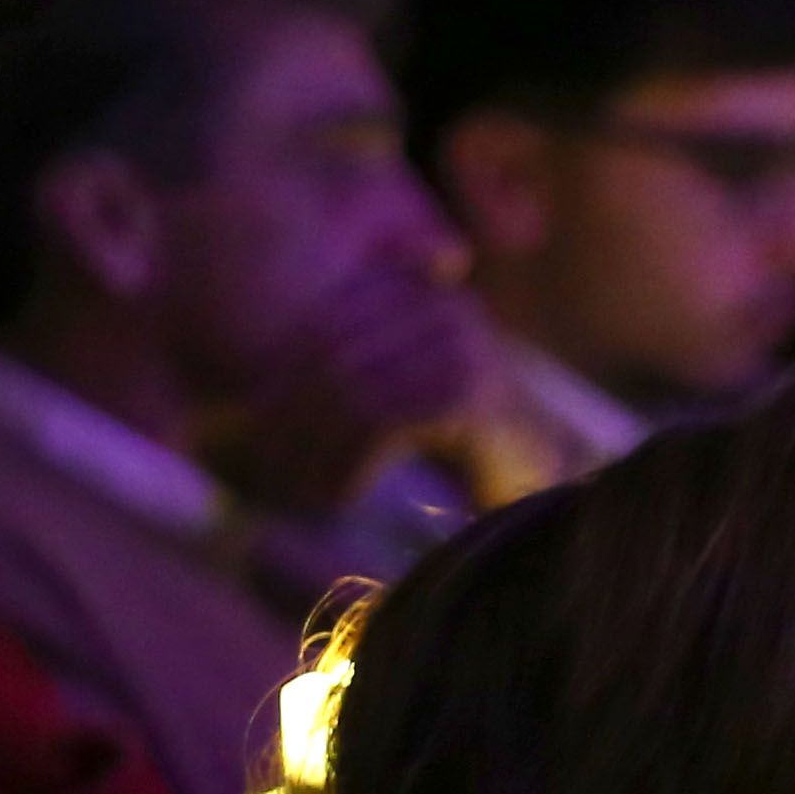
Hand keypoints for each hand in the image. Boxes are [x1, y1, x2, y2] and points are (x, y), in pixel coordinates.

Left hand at [222, 244, 495, 518]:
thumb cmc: (464, 454)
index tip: (252, 432)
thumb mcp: (398, 397)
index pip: (323, 325)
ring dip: (312, 451)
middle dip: (287, 419)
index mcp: (421, 294)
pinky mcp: (466, 392)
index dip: (280, 379)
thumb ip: (348, 374)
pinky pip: (377, 423)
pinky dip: (346, 466)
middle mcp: (443, 308)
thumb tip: (254, 388)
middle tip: (265, 474)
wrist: (543, 488)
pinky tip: (338, 499)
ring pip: (347, 392)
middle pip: (330, 356)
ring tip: (297, 495)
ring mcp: (460, 346)